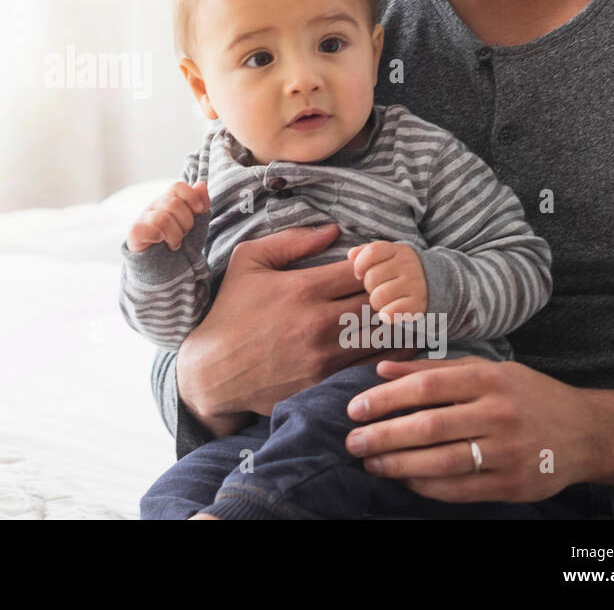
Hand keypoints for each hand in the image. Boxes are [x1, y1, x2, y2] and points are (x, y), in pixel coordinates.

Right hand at [126, 180, 209, 252]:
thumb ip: (201, 204)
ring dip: (174, 235)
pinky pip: (145, 228)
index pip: (178, 187)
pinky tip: (160, 241)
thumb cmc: (179, 243)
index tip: (199, 210)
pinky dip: (157, 236)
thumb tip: (201, 184)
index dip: (191, 196)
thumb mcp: (196, 224)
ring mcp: (143, 218)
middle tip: (184, 235)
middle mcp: (155, 206)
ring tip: (174, 244)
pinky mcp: (135, 232)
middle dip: (186, 223)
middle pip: (174, 203)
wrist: (166, 269)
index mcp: (169, 201)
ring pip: (162, 218)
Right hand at [176, 225, 417, 438]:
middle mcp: (319, 322)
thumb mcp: (248, 262)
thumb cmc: (230, 311)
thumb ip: (291, 240)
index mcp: (304, 288)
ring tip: (400, 316)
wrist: (213, 371)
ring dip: (398, 324)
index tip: (376, 269)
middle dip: (393, 294)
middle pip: (382, 302)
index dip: (377, 266)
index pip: (364, 271)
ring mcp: (325, 357)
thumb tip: (333, 230)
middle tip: (396, 292)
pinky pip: (374, 367)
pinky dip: (390, 355)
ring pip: (386, 336)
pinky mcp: (327, 384)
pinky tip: (390, 345)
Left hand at [343, 357, 613, 502]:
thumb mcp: (487, 369)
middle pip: (429, 426)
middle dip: (384, 435)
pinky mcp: (514, 483)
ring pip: (442, 461)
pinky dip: (427, 486)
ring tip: (371, 463)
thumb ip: (433, 368)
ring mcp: (508, 451)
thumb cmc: (526, 395)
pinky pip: (461, 488)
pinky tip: (404, 479)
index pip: (426, 386)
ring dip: (399, 464)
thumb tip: (381, 368)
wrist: (588, 431)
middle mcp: (499, 413)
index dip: (385, 398)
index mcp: (489, 379)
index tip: (354, 409)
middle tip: (352, 441)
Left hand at [347, 241, 426, 320]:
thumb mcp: (389, 255)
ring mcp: (415, 285)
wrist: (438, 282)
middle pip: (371, 278)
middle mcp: (409, 266)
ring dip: (376, 302)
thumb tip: (351, 255)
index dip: (359, 264)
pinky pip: (390, 313)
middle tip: (378, 288)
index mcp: (399, 250)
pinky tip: (390, 311)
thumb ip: (367, 252)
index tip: (360, 273)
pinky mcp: (418, 305)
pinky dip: (386, 314)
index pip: (371, 252)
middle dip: (369, 286)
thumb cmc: (402, 269)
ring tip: (385, 300)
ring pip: (378, 297)